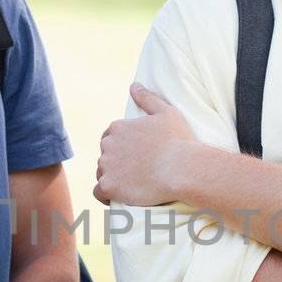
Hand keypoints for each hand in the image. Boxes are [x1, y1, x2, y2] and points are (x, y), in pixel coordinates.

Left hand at [93, 83, 195, 205]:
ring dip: (112, 177)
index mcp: (118, 128)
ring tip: (131, 184)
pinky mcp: (109, 186)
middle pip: (106, 155)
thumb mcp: (166, 112)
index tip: (135, 155)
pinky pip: (99, 192)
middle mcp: (108, 145)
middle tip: (137, 171)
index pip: (110, 137)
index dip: (122, 147)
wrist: (182, 169)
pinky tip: (118, 196)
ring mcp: (107, 166)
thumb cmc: (178, 140)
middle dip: (117, 162)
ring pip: (102, 173)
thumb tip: (134, 85)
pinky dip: (105, 194)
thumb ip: (147, 98)